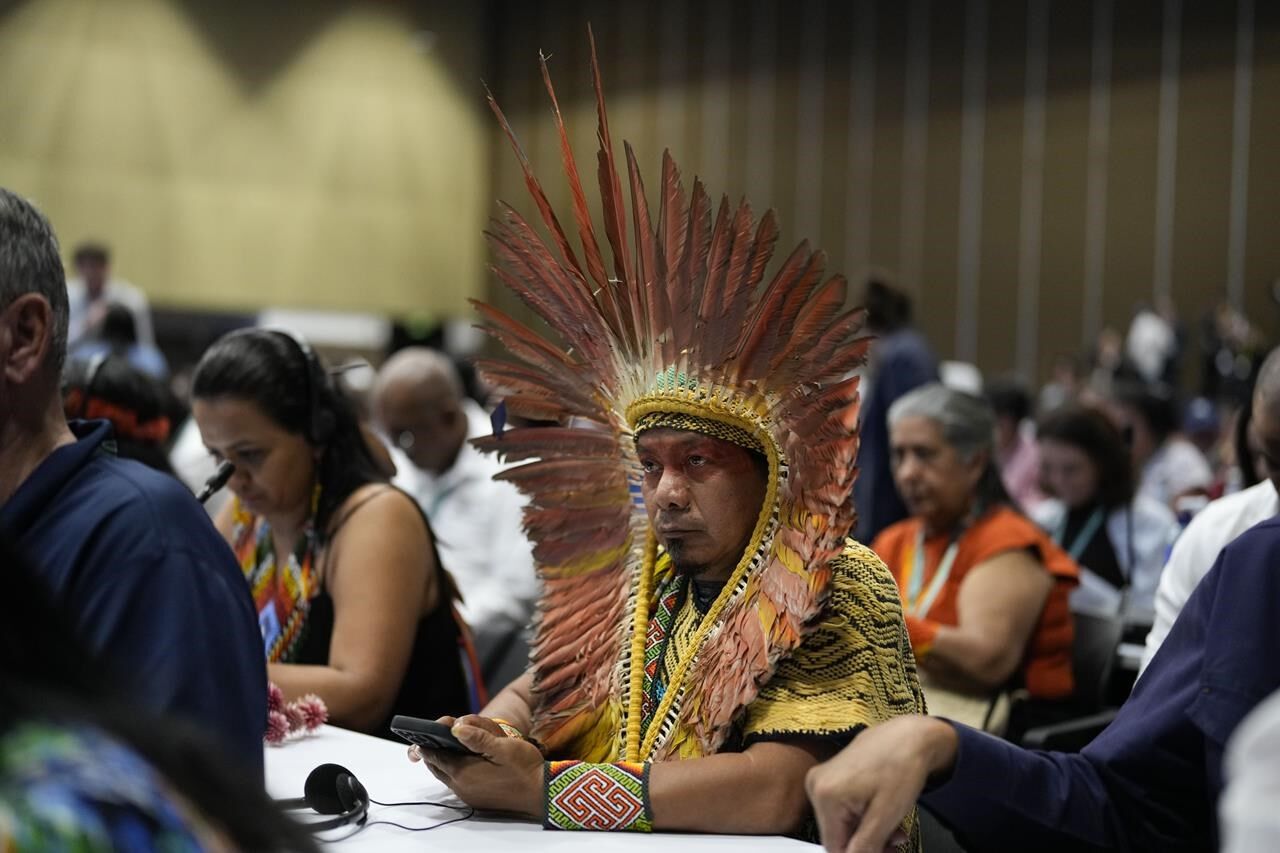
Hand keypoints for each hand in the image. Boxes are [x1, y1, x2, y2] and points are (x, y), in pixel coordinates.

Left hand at [409, 714, 543, 817]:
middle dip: (434, 749)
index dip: (428, 739)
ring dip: (445, 759)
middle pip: (436, 765)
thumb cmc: (524, 767)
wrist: (541, 793)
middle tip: (436, 734)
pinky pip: (457, 782)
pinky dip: (455, 768)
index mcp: (464, 772)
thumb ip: (478, 737)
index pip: (434, 754)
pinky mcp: (476, 799)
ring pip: (446, 774)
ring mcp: (468, 795)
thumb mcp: (504, 747)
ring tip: (451, 743)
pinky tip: (467, 758)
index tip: (426, 728)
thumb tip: (454, 727)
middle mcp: (461, 787)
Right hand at [805, 715, 957, 852]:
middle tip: (895, 842)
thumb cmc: (901, 766)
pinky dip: (863, 816)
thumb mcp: (886, 815)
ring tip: (894, 828)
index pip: (834, 847)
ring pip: (842, 824)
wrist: (909, 735)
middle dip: (868, 844)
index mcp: (825, 795)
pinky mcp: (830, 776)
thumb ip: (866, 846)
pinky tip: (882, 812)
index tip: (884, 851)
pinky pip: (843, 809)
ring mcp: (822, 779)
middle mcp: (816, 785)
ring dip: (868, 831)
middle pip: (838, 835)